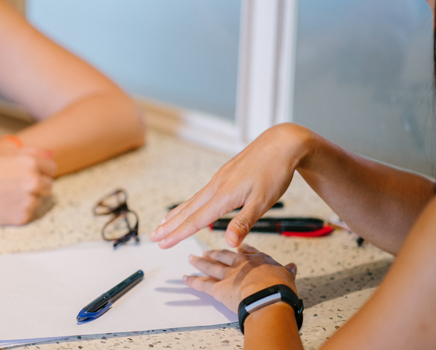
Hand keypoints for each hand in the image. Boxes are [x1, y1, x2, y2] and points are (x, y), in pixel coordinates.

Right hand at [0, 146, 56, 225]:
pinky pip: (29, 212)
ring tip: (7, 194)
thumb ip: (31, 153)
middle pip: (49, 185)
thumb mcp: (4, 154)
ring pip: (39, 199)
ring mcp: (29, 200)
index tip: (32, 173)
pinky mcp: (23, 216)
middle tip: (17, 185)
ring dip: (29, 197)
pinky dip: (20, 209)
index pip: (52, 168)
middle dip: (38, 184)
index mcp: (31, 163)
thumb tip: (52, 155)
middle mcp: (33, 181)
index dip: (42, 170)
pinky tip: (4, 204)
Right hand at [149, 123, 313, 248]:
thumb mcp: (263, 201)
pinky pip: (201, 193)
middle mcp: (217, 186)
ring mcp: (219, 179)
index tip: (162, 244)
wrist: (282, 143)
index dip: (178, 234)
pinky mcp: (225, 174)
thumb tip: (229, 243)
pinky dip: (190, 203)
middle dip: (169, 225)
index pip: (195, 220)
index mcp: (224, 195)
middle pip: (188, 210)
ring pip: (193, 200)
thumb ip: (244, 223)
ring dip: (176, 214)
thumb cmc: (275, 172)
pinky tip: (190, 206)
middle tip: (153, 237)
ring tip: (162, 223)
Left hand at [184, 245, 296, 312]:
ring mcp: (228, 275)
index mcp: (258, 260)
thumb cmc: (280, 288)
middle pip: (224, 255)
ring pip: (211, 266)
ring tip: (191, 259)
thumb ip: (287, 271)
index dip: (240, 248)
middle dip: (215, 253)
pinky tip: (185, 278)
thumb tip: (292, 266)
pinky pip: (202, 284)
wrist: (268, 297)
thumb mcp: (287, 276)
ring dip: (200, 262)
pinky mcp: (218, 288)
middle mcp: (240, 264)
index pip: (247, 251)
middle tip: (206, 251)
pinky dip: (193, 281)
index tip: (236, 246)